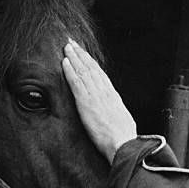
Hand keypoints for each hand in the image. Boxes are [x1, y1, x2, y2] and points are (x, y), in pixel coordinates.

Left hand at [62, 39, 136, 162]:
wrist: (123, 144)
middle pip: (91, 68)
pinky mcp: (86, 103)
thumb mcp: (123, 120)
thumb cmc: (124, 138)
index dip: (91, 62)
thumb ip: (116, 112)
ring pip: (83, 72)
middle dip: (81, 54)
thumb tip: (114, 110)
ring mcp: (95, 96)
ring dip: (74, 58)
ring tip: (67, 47)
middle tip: (72, 42)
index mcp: (113, 96)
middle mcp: (105, 92)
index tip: (84, 54)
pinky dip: (70, 71)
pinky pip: (76, 83)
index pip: (100, 74)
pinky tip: (64, 62)